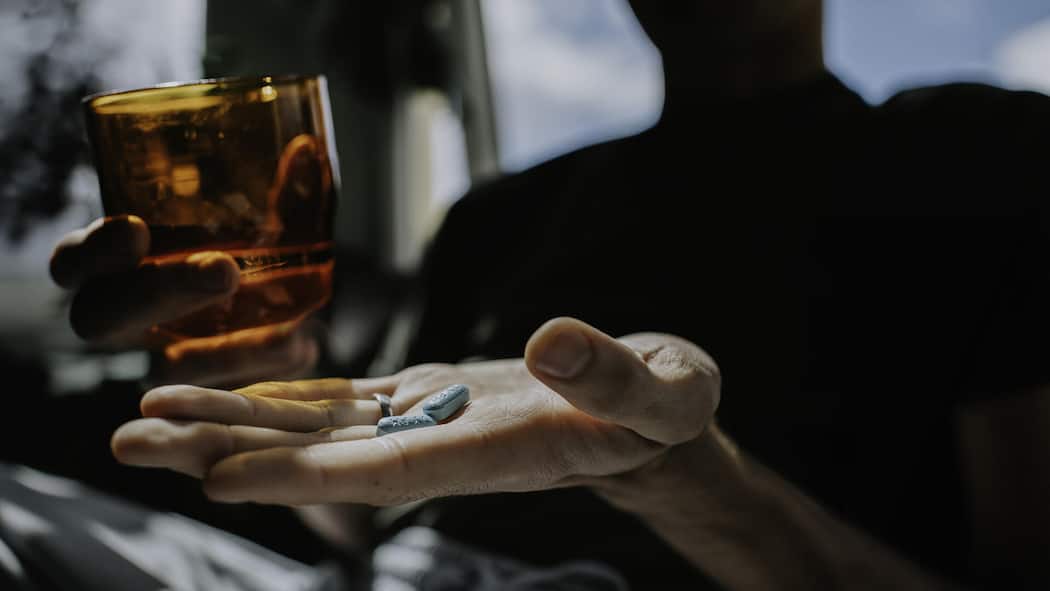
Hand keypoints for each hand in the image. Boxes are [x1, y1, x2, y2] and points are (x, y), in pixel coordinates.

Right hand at [50, 215, 316, 385]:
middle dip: (156, 293)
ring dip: (219, 347)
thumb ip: (284, 193)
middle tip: (222, 270)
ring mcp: (165, 357)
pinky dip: (265, 366)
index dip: (92, 252)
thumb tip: (304, 152)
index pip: (74, 263)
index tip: (135, 231)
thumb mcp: (273, 218)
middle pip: (102, 318)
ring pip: (163, 367)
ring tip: (284, 328)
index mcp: (120, 264)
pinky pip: (225, 393)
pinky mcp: (210, 389)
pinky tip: (301, 345)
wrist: (301, 306)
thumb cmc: (261, 248)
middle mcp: (129, 315)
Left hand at [111, 317, 720, 505]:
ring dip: (236, 422)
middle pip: (325, 456)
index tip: (218, 480)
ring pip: (319, 427)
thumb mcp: (667, 390)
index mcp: (498, 449)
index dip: (304, 477)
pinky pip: (344, 401)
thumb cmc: (668, 408)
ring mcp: (431, 421)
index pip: (389, 471)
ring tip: (153, 412)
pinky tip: (234, 395)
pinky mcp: (431, 396)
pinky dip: (285, 398)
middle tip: (134, 439)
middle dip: (230, 451)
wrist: (654, 417)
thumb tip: (555, 343)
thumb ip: (618, 377)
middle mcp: (446, 444)